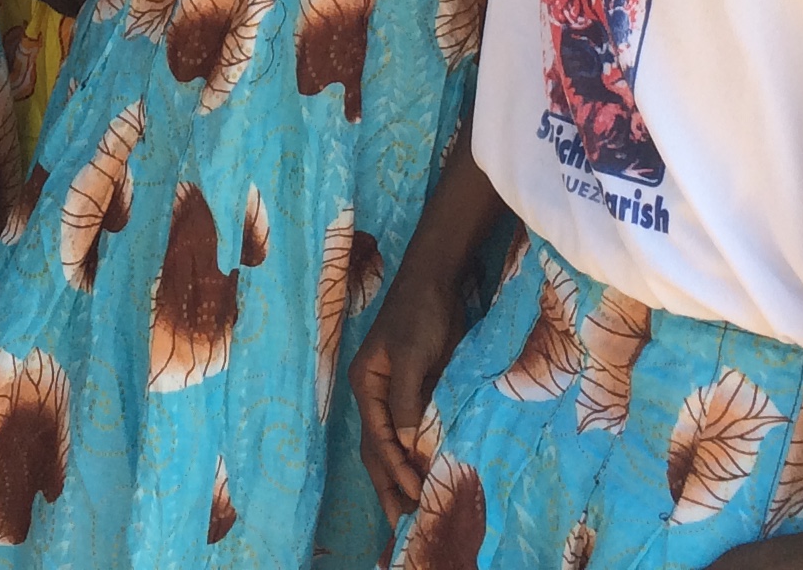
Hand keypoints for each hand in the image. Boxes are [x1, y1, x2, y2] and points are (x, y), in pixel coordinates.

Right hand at [350, 250, 470, 525]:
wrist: (436, 281)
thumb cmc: (420, 314)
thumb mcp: (411, 355)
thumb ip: (407, 400)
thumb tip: (406, 444)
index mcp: (367, 386)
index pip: (378, 439)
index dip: (395, 469)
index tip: (415, 493)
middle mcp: (376, 395)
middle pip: (378, 449)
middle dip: (389, 484)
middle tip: (402, 521)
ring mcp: (397, 394)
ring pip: (394, 444)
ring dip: (402, 476)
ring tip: (412, 509)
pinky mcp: (417, 391)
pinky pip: (414, 431)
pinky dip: (419, 455)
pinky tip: (428, 473)